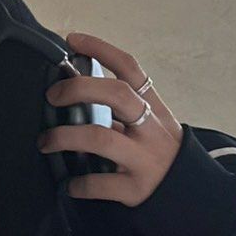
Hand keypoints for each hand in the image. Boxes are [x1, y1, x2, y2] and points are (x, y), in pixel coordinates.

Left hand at [36, 32, 184, 206]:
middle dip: (79, 89)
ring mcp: (144, 159)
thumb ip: (123, 111)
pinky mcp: (136, 189)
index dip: (101, 49)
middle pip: (117, 94)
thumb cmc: (160, 156)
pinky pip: (99, 183)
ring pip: (100, 137)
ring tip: (46, 142)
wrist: (189, 194)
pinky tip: (70, 185)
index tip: (73, 41)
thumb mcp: (152, 126)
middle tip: (52, 95)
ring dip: (66, 137)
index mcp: (155, 108)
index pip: (130, 68)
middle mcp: (151, 129)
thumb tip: (77, 89)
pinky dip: (79, 184)